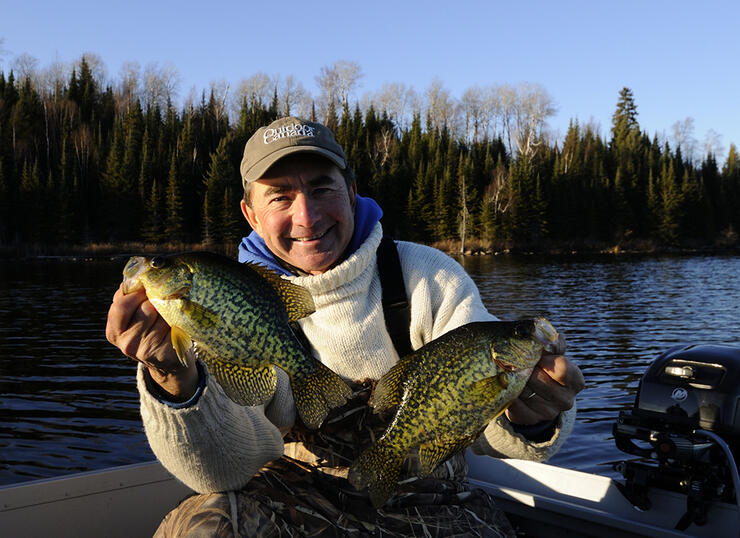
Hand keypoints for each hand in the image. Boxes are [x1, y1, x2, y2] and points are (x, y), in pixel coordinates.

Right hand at [105, 284, 198, 400]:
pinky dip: (178, 320)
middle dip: (156, 300)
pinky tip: (177, 325)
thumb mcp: (135, 315)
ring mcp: (144, 350)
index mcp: (114, 331)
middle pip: (144, 307)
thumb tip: (140, 273)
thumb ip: (132, 297)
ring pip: (160, 314)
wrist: (170, 360)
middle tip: (163, 301)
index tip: (147, 288)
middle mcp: (126, 343)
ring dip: (169, 310)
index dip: (136, 293)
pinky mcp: (163, 353)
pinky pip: (173, 325)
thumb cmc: (153, 329)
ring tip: (170, 315)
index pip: (121, 305)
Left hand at [505, 336, 584, 425]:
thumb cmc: (546, 367)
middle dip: (525, 369)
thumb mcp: (553, 353)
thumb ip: (552, 342)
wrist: (537, 393)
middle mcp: (566, 400)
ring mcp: (549, 412)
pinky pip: (513, 403)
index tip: (536, 357)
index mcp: (576, 381)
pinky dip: (507, 392)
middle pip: (539, 380)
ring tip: (511, 372)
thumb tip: (542, 334)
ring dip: (514, 380)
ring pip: (524, 392)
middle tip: (517, 362)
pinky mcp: (531, 419)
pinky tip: (507, 385)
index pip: (562, 369)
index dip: (545, 360)